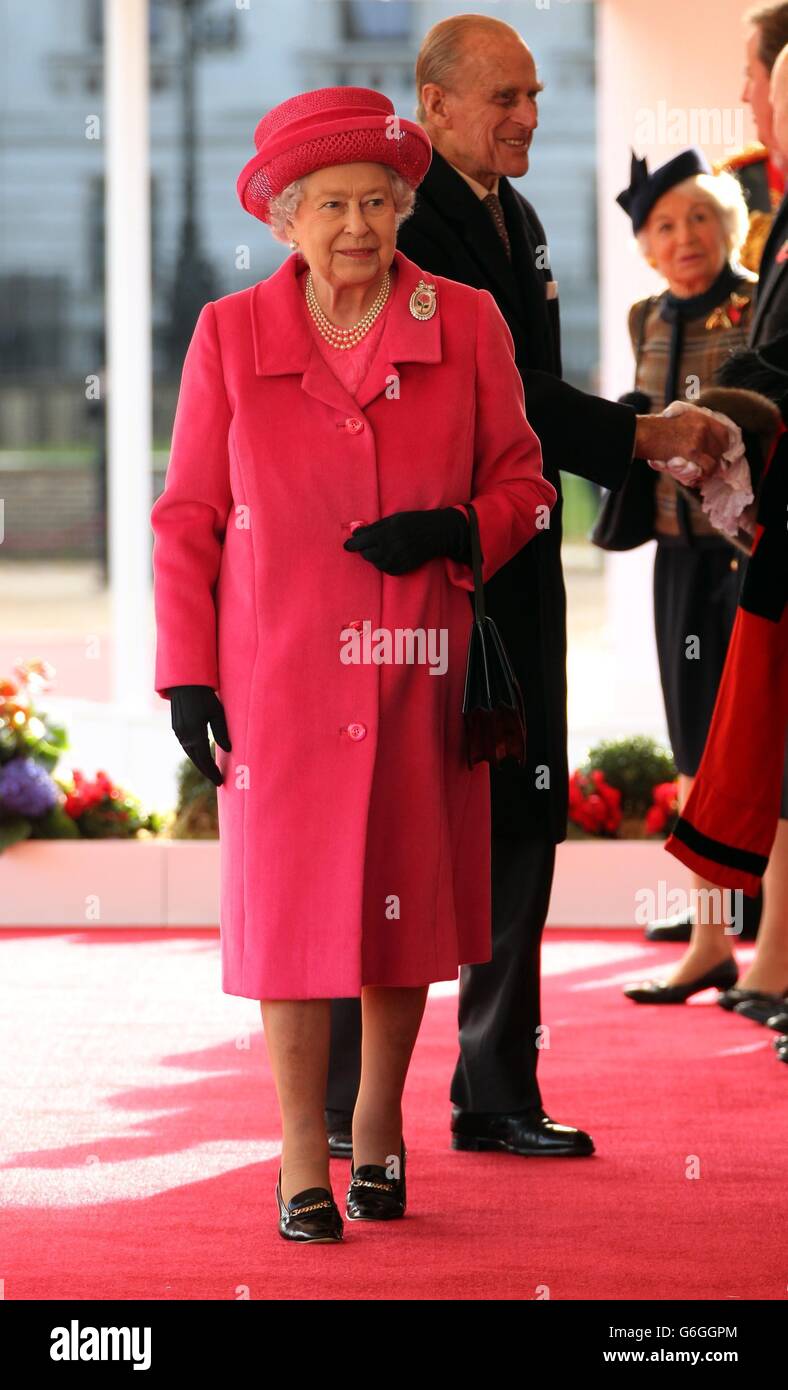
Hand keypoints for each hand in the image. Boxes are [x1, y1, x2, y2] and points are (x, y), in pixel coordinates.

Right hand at [167, 684, 230, 786]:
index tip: (220, 781)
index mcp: (195, 733)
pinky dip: (194, 754)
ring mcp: (179, 732)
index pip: (205, 759)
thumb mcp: (217, 713)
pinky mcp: (176, 728)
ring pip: (190, 754)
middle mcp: (185, 736)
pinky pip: (186, 746)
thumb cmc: (205, 696)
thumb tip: (229, 750)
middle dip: (207, 771)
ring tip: (210, 771)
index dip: (212, 771)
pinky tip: (201, 756)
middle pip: (196, 760)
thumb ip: (222, 732)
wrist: (185, 684)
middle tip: (217, 780)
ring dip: (200, 763)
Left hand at [343, 507, 469, 574]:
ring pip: (376, 563)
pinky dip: (384, 564)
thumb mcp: (393, 519)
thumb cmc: (414, 522)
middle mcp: (389, 548)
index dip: (352, 544)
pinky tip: (390, 556)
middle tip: (368, 544)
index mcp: (385, 533)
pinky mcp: (403, 568)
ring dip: (375, 557)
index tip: (347, 545)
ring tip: (382, 548)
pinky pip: (386, 570)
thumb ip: (374, 527)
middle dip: (364, 550)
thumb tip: (356, 532)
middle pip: (366, 554)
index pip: (361, 541)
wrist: (436, 534)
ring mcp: (396, 560)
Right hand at [634, 409, 729, 478]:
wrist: (642, 433)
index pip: (723, 432)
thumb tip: (699, 444)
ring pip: (715, 460)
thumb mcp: (675, 420)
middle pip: (720, 447)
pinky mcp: (691, 451)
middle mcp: (702, 425)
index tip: (717, 454)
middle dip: (715, 460)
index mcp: (699, 417)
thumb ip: (689, 428)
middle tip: (708, 469)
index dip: (722, 446)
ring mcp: (698, 438)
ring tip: (702, 476)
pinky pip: (707, 467)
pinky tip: (696, 479)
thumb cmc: (652, 430)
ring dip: (709, 471)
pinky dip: (703, 475)